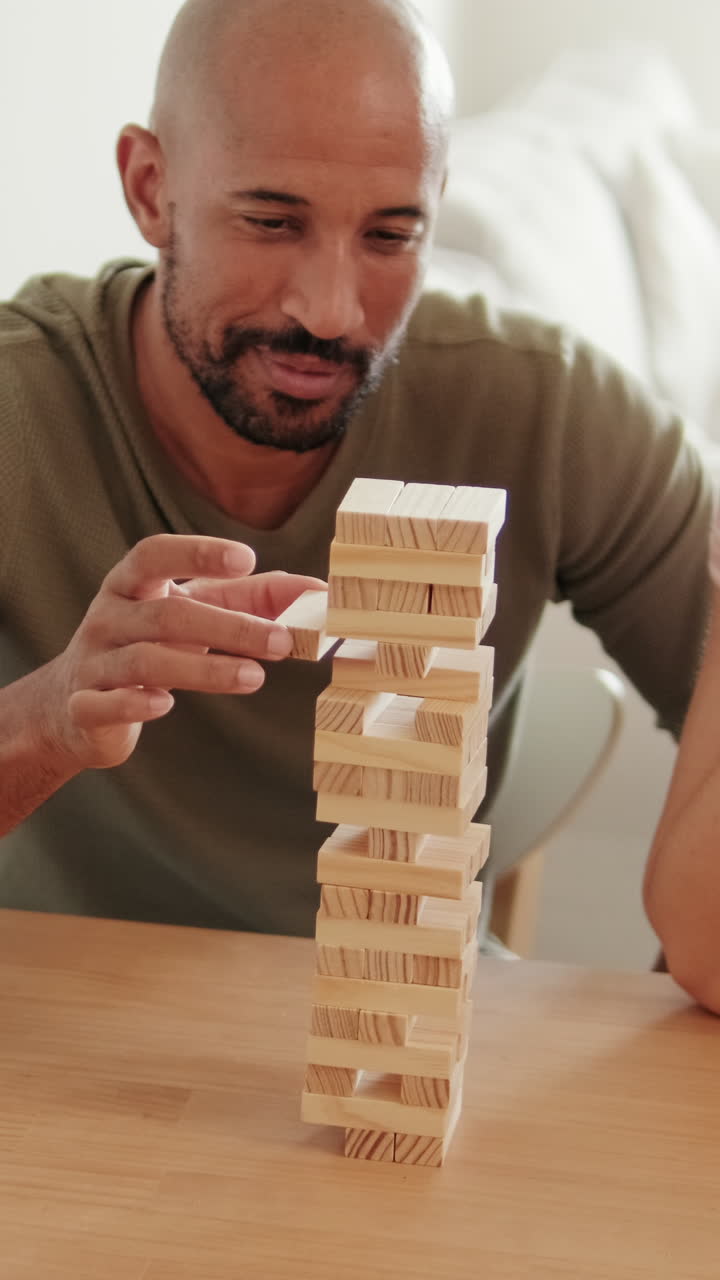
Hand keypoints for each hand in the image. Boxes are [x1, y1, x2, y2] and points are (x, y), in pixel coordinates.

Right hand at [39, 534, 324, 769]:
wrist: (75, 703)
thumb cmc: (149, 645)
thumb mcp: (194, 612)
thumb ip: (253, 599)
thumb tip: (319, 592)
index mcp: (131, 585)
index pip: (154, 554)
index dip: (198, 552)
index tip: (246, 559)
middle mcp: (108, 617)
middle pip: (168, 615)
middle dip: (229, 628)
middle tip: (281, 642)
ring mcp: (93, 662)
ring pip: (146, 661)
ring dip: (204, 670)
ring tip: (255, 678)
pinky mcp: (84, 707)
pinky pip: (105, 703)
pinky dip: (135, 704)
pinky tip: (166, 705)